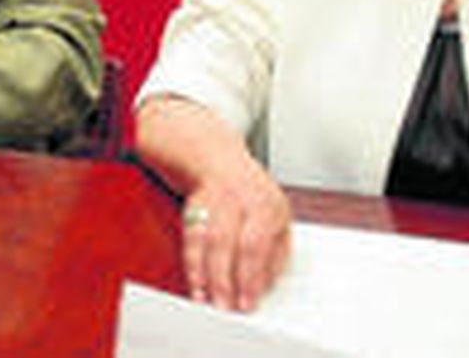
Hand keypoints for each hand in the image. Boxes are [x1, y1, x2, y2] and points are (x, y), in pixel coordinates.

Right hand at [181, 161, 290, 311]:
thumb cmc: (253, 195)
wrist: (217, 160)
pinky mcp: (192, 206)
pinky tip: (195, 282)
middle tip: (225, 306)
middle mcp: (238, 200)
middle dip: (224, 279)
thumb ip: (276, 253)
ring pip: (204, 240)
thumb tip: (265, 286)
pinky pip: (189, 238)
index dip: (250, 277)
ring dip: (204, 274)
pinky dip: (191, 263)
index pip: (256, 245)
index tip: (247, 302)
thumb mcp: (279, 218)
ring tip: (206, 299)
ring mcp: (212, 201)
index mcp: (266, 205)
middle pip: (226, 243)